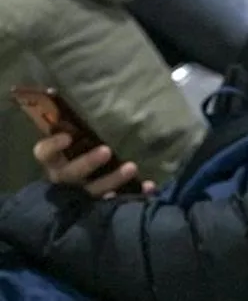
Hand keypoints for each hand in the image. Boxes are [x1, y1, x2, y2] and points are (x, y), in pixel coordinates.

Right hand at [34, 134, 156, 197]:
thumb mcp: (79, 141)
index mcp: (55, 161)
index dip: (52, 146)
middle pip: (71, 173)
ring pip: (94, 190)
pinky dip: (135, 194)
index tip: (68, 136)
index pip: (44, 153)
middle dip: (88, 162)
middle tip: (106, 150)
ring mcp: (82, 195)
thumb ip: (81, 128)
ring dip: (113, 179)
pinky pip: (119, 202)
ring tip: (132, 167)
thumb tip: (78, 95)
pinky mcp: (102, 206)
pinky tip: (149, 186)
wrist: (87, 192)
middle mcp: (65, 179)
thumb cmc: (85, 152)